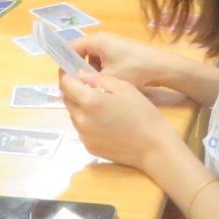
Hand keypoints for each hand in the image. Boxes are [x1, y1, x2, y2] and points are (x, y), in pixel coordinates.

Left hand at [59, 69, 175, 170]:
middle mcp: (81, 119)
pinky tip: (104, 122)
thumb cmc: (142, 113)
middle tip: (88, 87)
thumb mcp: (124, 87)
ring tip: (99, 106)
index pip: (65, 84)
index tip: (72, 71)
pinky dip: (87, 122)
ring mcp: (83, 136)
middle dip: (73, 91)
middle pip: (67, 100)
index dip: (66, 75)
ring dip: (80, 107)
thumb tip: (81, 75)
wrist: (153, 146)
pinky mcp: (88, 147)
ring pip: (73, 115)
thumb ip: (99, 79)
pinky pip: (81, 130)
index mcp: (89, 101)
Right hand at [73, 30, 184, 92]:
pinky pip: (103, 61)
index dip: (64, 64)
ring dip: (90, 73)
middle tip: (76, 88)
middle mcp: (102, 39)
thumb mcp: (107, 78)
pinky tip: (104, 87)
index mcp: (96, 41)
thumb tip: (71, 85)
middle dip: (78, 70)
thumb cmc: (134, 70)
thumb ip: (87, 81)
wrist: (162, 68)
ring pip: (92, 59)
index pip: (70, 47)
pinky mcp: (120, 53)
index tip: (64, 82)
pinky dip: (101, 72)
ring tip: (90, 89)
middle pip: (81, 53)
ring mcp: (112, 45)